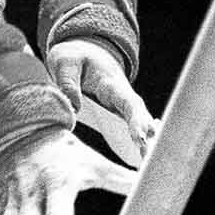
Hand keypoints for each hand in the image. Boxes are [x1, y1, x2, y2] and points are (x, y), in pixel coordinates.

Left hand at [47, 38, 157, 164]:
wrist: (82, 52)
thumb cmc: (75, 56)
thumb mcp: (65, 61)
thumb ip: (68, 82)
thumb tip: (74, 107)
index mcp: (112, 83)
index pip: (128, 102)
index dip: (136, 120)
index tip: (142, 136)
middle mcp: (122, 97)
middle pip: (139, 117)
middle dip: (146, 136)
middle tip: (149, 155)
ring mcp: (120, 107)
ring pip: (136, 126)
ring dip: (143, 143)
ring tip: (146, 162)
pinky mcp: (115, 115)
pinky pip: (127, 130)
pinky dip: (134, 143)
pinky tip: (139, 160)